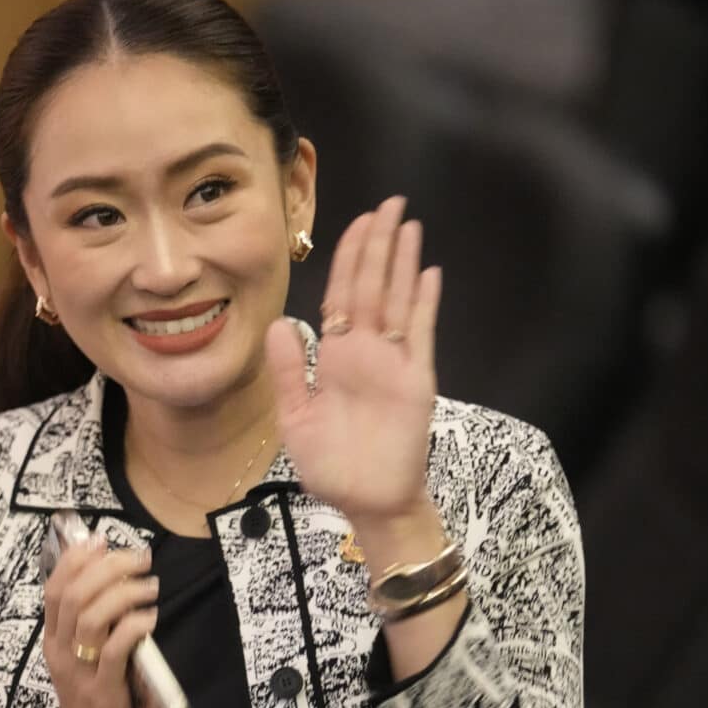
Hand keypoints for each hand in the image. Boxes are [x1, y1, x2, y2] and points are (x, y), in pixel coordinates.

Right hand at [43, 538, 158, 707]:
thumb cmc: (95, 688)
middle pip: (74, 595)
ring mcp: (79, 671)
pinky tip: (151, 618)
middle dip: (109, 568)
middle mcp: (60, 651)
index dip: (77, 559)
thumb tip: (110, 570)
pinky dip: (134, 626)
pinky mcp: (102, 689)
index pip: (54, 588)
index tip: (103, 540)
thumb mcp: (84, 649)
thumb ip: (93, 615)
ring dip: (125, 593)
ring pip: (91, 617)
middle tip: (140, 559)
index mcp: (53, 638)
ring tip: (151, 587)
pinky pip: (115, 649)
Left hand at [266, 195, 440, 526]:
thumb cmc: (332, 465)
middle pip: (372, 286)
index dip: (348, 257)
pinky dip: (423, 304)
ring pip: (398, 300)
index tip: (357, 222)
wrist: (367, 503)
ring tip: (409, 224)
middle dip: (379, 244)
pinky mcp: (415, 381)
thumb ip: (289, 372)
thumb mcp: (297, 418)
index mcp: (336, 356)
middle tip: (389, 204)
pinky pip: (420, 335)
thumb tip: (280, 322)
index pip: (342, 295)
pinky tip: (428, 273)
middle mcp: (366, 351)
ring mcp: (394, 363)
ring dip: (403, 262)